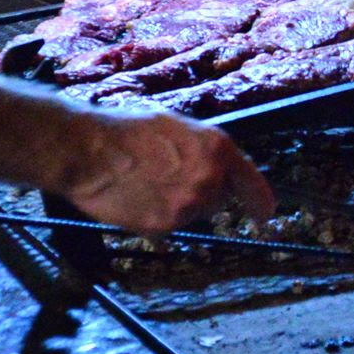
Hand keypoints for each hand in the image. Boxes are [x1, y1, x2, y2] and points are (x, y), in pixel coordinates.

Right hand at [56, 112, 274, 235]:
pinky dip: (156, 218)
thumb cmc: (126, 130)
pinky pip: (168, 226)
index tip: (265, 213)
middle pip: (218, 199)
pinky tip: (137, 198)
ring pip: (193, 213)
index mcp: (218, 148)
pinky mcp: (166, 224)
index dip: (259, 200)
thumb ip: (203, 149)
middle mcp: (211, 177)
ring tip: (146, 184)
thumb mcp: (177, 126)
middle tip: (168, 179)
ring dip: (177, 205)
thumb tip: (215, 167)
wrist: (88, 149)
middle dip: (201, 193)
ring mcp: (190, 204)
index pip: (251, 182)